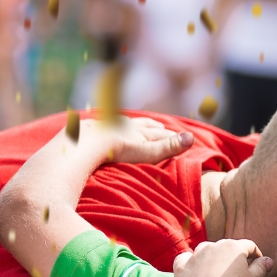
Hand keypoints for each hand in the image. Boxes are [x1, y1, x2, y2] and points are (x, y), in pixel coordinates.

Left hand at [73, 115, 194, 166]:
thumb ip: (169, 147)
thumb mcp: (148, 152)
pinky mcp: (91, 129)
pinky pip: (106, 125)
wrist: (84, 144)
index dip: (173, 136)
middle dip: (155, 127)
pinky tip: (111, 126)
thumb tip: (192, 138)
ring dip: (136, 124)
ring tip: (141, 125)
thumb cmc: (118, 151)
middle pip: (144, 126)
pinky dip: (113, 125)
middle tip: (163, 127)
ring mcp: (108, 126)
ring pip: (126, 124)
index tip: (183, 136)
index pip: (160, 134)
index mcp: (140, 131)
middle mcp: (126, 125)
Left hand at [173, 239, 272, 276]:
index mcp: (234, 247)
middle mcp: (214, 246)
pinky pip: (185, 258)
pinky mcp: (182, 266)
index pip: (249, 245)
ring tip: (215, 271)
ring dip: (211, 257)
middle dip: (232, 256)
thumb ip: (261, 268)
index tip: (258, 263)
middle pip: (226, 247)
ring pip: (205, 250)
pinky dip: (189, 262)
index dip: (255, 254)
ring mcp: (196, 255)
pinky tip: (193, 269)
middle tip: (237, 271)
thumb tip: (268, 260)